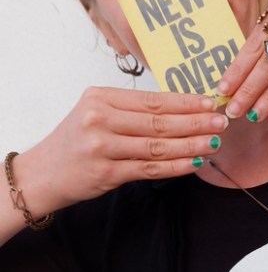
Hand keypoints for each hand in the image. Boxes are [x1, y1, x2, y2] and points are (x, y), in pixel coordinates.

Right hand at [13, 87, 228, 214]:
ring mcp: (103, 147)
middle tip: (221, 121)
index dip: (185, 102)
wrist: (44, 173)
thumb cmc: (75, 142)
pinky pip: (150, 168)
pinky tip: (194, 162)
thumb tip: (180, 110)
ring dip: (191, 144)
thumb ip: (130, 111)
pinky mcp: (107, 173)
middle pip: (159, 121)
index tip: (210, 102)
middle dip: (195, 121)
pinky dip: (175, 166)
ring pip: (158, 145)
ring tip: (214, 141)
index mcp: (100, 98)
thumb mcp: (96, 114)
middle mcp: (100, 119)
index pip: (152, 99)